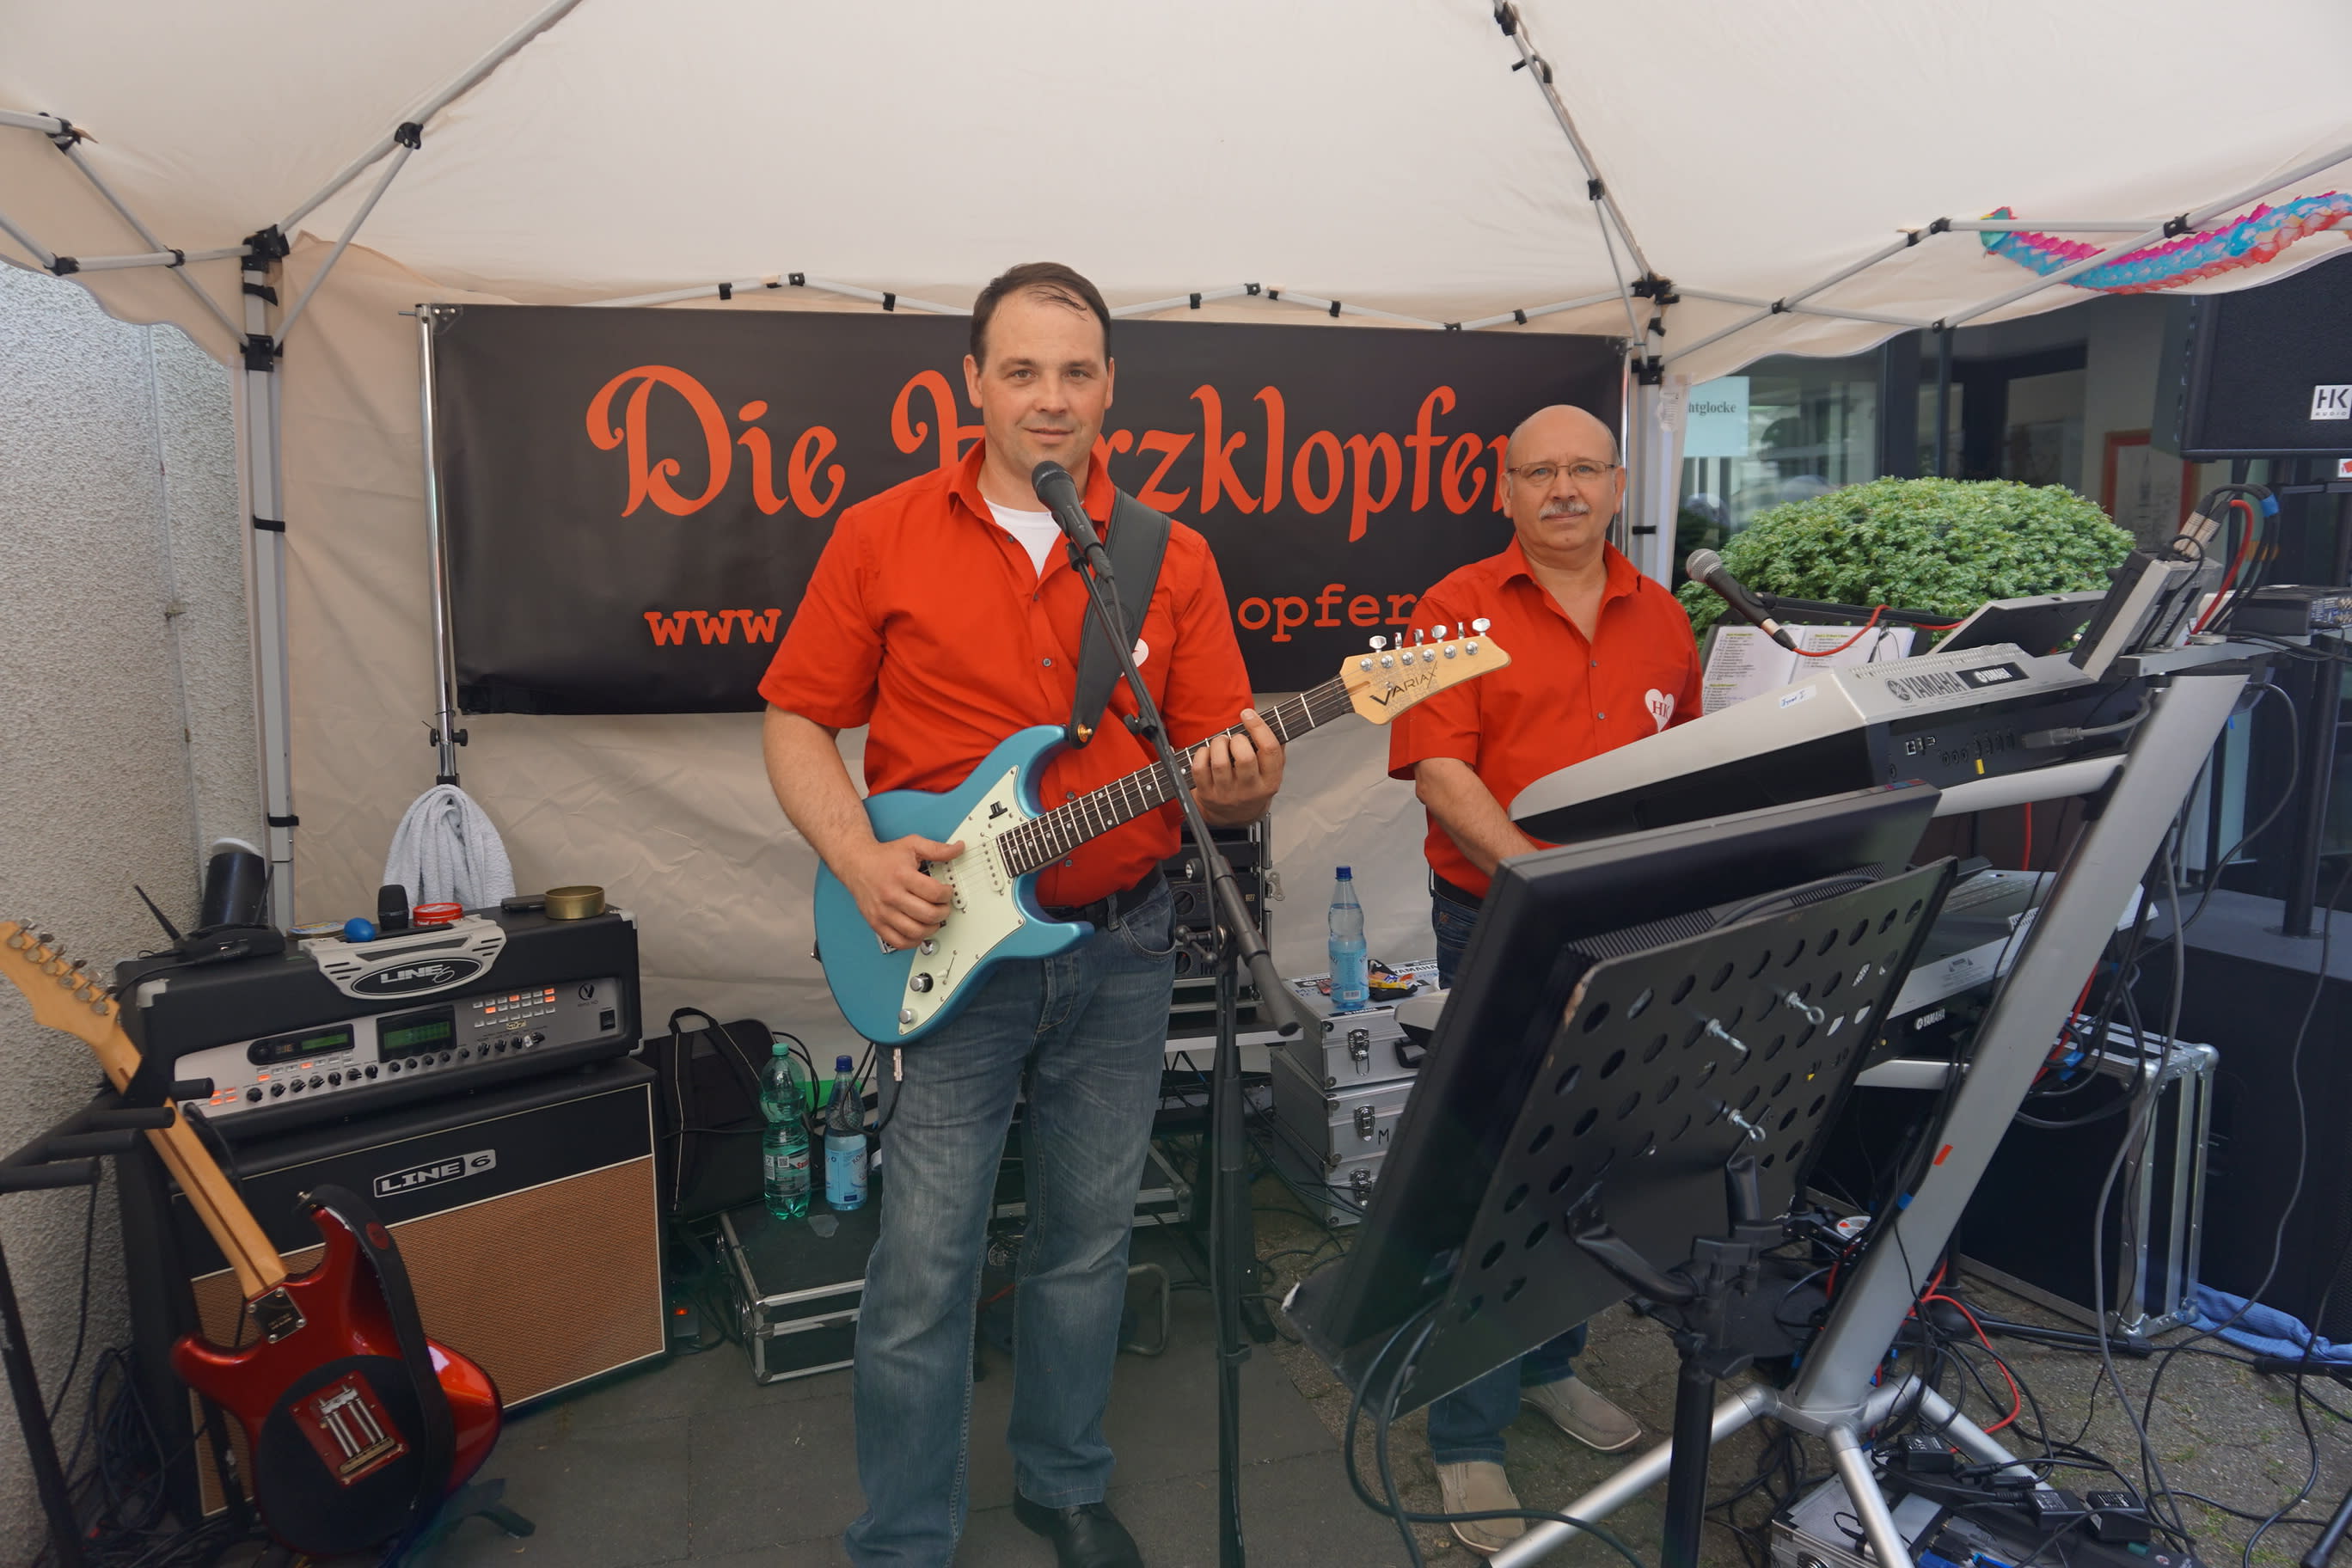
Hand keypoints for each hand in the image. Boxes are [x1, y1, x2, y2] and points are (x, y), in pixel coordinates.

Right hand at [838, 833, 964, 947]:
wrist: (856, 863)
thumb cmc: (884, 857)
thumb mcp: (912, 845)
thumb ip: (937, 849)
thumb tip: (958, 849)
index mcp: (902, 875)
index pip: (934, 893)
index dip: (947, 894)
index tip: (946, 892)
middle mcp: (891, 895)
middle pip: (928, 914)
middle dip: (943, 912)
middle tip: (943, 906)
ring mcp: (883, 911)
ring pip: (915, 931)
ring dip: (931, 928)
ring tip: (933, 919)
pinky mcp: (876, 923)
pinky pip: (899, 942)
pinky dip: (913, 941)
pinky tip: (918, 930)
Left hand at [1191, 708, 1284, 825]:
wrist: (1236, 816)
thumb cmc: (1254, 787)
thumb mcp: (1271, 771)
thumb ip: (1275, 749)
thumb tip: (1272, 722)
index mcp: (1270, 781)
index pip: (1269, 750)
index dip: (1259, 727)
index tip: (1248, 714)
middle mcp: (1249, 790)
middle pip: (1244, 757)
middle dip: (1237, 739)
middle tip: (1235, 739)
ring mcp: (1227, 794)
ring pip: (1220, 761)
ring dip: (1219, 744)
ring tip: (1221, 744)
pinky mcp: (1207, 794)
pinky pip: (1200, 768)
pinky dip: (1202, 753)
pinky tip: (1208, 754)